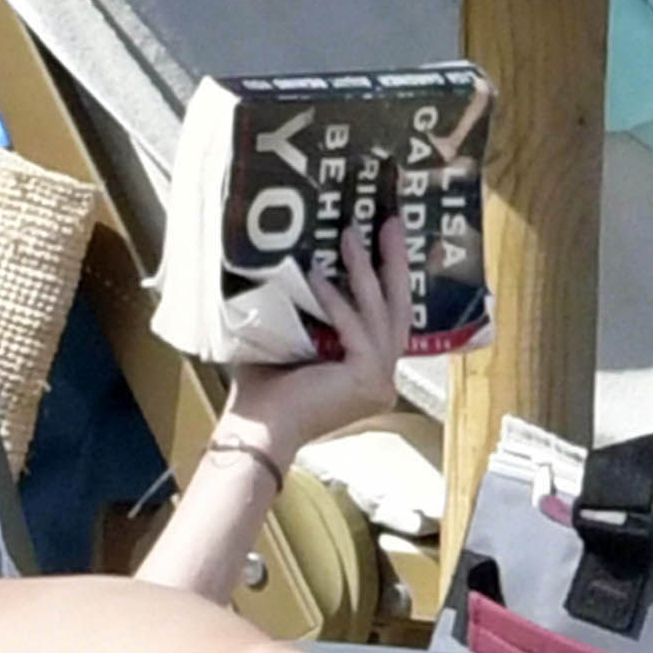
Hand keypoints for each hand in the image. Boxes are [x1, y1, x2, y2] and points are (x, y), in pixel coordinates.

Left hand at [220, 216, 412, 462]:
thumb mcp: (293, 341)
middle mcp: (382, 379)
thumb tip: (301, 262)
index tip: (382, 239)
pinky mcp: (367, 379)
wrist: (255, 431)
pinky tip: (317, 275)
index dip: (387, 277)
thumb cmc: (265, 392)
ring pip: (378, 314)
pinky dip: (336, 301)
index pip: (385, 318)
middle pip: (397, 309)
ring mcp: (379, 381)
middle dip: (394, 262)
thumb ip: (307, 311)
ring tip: (351, 233)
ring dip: (364, 270)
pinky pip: (356, 329)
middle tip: (390, 221)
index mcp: (369, 373)